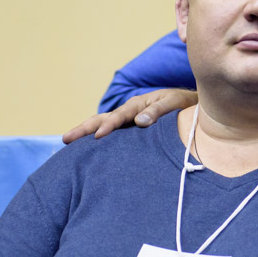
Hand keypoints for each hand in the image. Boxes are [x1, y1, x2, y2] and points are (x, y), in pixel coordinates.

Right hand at [62, 88, 197, 143]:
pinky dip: (99, 141)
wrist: (192, 106)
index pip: (118, 116)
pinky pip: (113, 136)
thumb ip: (158, 111)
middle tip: (65, 139)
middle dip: (84, 129)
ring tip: (68, 145)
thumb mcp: (173, 104)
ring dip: (86, 135)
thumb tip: (140, 122)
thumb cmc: (184, 104)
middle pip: (102, 119)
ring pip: (103, 126)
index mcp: (137, 105)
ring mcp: (128, 121)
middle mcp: (129, 112)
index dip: (108, 126)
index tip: (98, 136)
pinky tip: (89, 153)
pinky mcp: (132, 132)